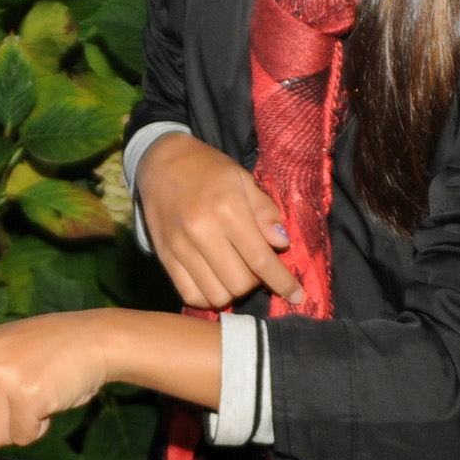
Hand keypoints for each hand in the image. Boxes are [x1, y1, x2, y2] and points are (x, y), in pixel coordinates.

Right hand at [135, 132, 304, 310]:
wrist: (161, 162)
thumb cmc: (209, 169)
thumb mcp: (243, 180)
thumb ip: (264, 212)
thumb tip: (282, 243)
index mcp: (228, 209)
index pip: (260, 259)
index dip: (282, 283)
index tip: (297, 296)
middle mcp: (202, 231)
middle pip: (239, 283)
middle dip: (256, 283)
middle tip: (256, 268)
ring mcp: (180, 247)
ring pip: (216, 295)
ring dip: (233, 292)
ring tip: (236, 275)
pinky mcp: (164, 257)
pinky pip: (190, 295)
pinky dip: (208, 298)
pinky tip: (215, 283)